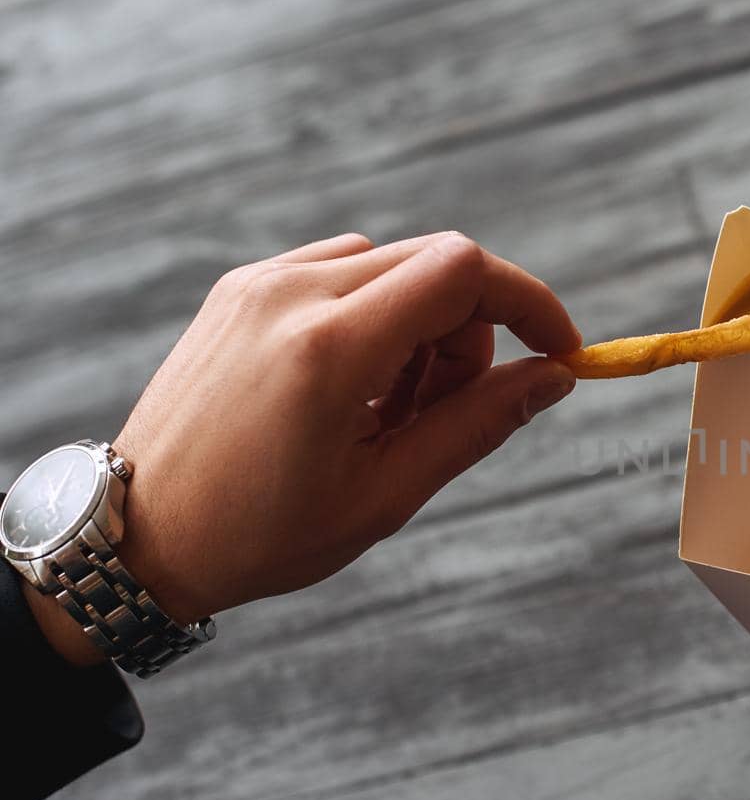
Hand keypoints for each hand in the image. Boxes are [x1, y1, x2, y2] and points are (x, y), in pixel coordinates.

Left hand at [92, 231, 575, 632]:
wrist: (141, 535)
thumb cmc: (261, 533)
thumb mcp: (386, 494)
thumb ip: (478, 424)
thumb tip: (556, 377)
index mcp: (330, 350)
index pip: (463, 272)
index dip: (529, 302)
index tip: (559, 350)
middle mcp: (292, 295)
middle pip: (436, 264)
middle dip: (475, 330)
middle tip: (450, 408)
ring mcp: (260, 283)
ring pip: (393, 263)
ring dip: (424, 324)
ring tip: (393, 410)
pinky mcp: (241, 287)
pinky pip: (343, 270)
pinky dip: (376, 314)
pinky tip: (355, 386)